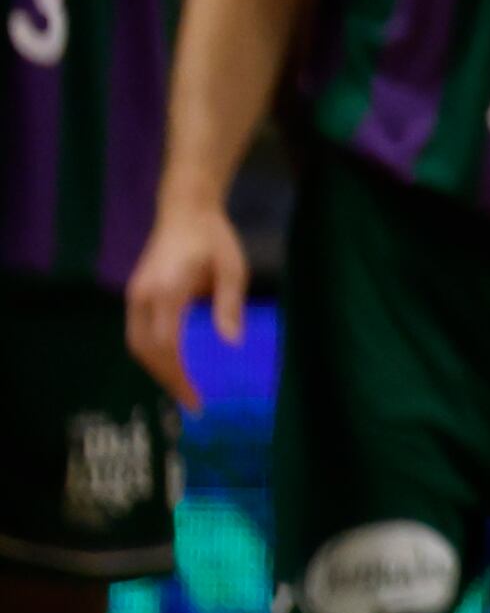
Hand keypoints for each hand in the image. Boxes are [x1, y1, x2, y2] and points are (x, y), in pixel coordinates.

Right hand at [122, 194, 248, 413]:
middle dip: (166, 378)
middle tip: (191, 401)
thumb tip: (231, 343)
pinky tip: (171, 364)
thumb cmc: (213, 238)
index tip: (196, 396)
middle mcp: (142, 296)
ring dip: (156, 368)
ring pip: (136, 344)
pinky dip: (152, 353)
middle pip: (144, 350)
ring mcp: (135, 295)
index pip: (165, 345)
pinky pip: (137, 332)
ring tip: (182, 388)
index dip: (177, 374)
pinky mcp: (135, 295)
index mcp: (167, 291)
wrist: (184, 210)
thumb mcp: (232, 268)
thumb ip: (230, 304)